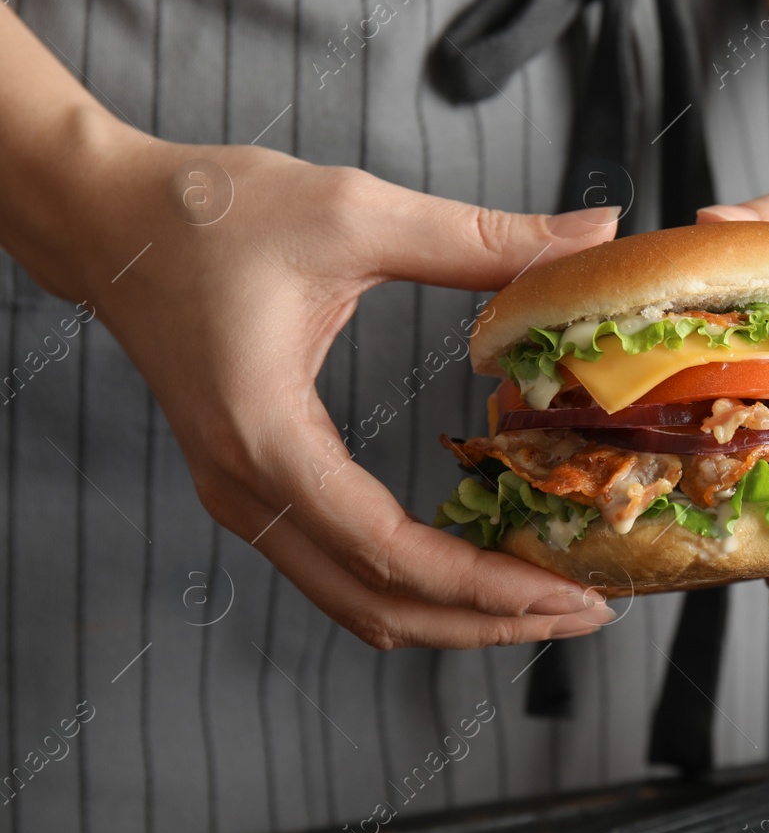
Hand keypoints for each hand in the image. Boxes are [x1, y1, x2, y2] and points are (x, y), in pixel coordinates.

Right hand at [12, 109, 621, 647]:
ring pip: (358, 601)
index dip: (486, 586)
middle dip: (489, 620)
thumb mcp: (354, 212)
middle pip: (379, 604)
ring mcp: (244, 497)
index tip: (567, 592)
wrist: (111, 219)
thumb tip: (593, 235)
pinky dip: (415, 583)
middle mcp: (248, 489)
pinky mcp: (254, 486)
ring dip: (455, 614)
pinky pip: (340, 568)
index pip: (388, 552)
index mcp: (267, 437)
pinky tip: (480, 565)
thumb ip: (478, 236)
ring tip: (547, 600)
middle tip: (587, 608)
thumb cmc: (212, 211)